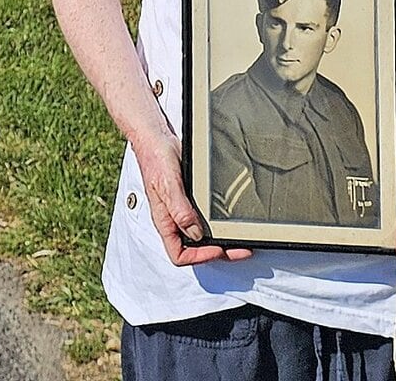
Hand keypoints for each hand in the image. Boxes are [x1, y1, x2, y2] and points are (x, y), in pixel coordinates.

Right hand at [134, 131, 252, 266]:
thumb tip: (195, 234)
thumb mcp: (168, 185)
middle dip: (218, 252)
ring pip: (201, 235)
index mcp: (165, 221)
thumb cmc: (155, 159)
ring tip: (238, 239)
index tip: (218, 249)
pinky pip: (203, 217)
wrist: (156, 138)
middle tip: (240, 249)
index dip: (200, 257)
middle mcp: (174, 218)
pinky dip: (217, 223)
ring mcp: (182, 209)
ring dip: (219, 240)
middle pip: (195, 248)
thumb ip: (179, 210)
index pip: (179, 254)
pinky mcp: (189, 198)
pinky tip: (227, 220)